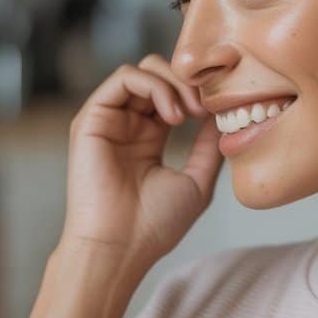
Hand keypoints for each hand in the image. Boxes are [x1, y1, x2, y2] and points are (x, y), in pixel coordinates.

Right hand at [57, 54, 222, 273]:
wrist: (120, 247)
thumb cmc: (155, 225)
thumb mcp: (196, 182)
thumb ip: (208, 147)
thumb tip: (225, 117)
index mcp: (149, 138)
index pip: (175, 94)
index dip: (200, 93)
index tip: (222, 110)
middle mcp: (127, 125)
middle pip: (160, 74)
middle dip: (189, 83)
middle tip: (206, 107)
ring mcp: (109, 119)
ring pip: (144, 70)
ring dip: (174, 82)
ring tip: (190, 112)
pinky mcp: (92, 118)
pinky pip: (124, 77)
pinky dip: (154, 85)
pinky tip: (172, 115)